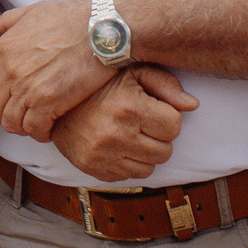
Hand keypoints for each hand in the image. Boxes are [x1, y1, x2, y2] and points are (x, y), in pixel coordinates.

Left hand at [0, 0, 112, 140]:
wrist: (100, 28)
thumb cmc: (69, 18)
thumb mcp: (30, 13)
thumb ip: (3, 24)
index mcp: (2, 50)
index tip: (2, 100)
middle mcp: (10, 72)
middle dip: (6, 115)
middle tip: (22, 115)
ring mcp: (27, 88)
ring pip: (11, 123)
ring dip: (22, 127)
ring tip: (35, 124)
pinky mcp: (48, 102)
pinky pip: (34, 129)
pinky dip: (40, 133)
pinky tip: (49, 128)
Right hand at [48, 65, 198, 184]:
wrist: (55, 100)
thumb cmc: (99, 82)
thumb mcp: (133, 71)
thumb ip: (166, 84)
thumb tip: (192, 105)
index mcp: (129, 108)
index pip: (174, 127)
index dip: (167, 117)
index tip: (153, 109)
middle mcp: (116, 135)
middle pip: (165, 151)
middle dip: (157, 137)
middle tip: (141, 122)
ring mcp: (103, 155)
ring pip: (149, 167)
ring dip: (145, 152)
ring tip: (129, 133)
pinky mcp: (93, 169)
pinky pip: (129, 176)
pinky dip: (128, 163)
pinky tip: (116, 144)